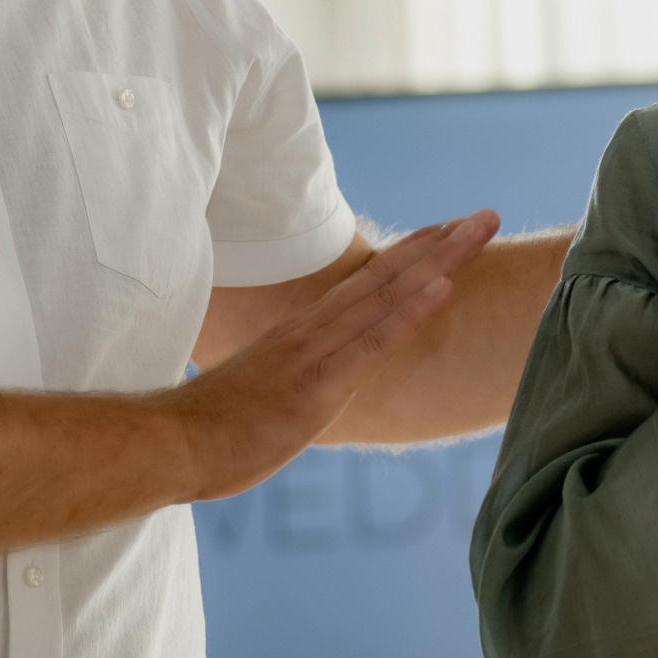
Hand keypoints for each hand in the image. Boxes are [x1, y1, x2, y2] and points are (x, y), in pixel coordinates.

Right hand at [172, 211, 497, 498]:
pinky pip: (373, 341)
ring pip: (389, 293)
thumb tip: (314, 387)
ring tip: (480, 229)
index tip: (450, 230)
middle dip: (441, 242)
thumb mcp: (269, 394)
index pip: (368, 282)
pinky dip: (410, 310)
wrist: (171, 443)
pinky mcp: (318, 384)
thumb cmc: (216, 427)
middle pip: (388, 274)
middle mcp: (314, 327)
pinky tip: (443, 286)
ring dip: (441, 259)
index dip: (413, 253)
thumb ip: (298, 379)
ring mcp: (316, 350)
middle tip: (486, 214)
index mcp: (305, 331)